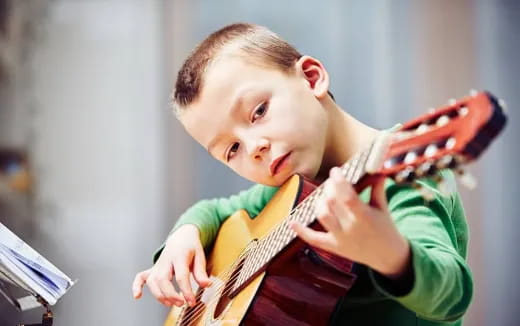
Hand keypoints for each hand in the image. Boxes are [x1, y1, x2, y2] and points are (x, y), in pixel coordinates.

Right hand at [132, 224, 210, 306]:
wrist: (181, 236)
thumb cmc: (191, 248)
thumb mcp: (200, 256)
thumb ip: (201, 272)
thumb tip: (206, 285)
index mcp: (179, 255)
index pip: (181, 275)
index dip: (186, 291)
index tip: (192, 302)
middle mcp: (166, 260)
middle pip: (163, 280)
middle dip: (171, 294)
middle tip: (181, 304)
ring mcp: (157, 265)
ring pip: (152, 282)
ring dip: (159, 295)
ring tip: (171, 304)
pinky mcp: (153, 269)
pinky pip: (140, 277)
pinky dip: (137, 286)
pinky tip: (137, 296)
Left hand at [290, 167, 410, 278]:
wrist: (387, 257)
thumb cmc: (386, 229)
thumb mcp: (383, 208)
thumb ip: (377, 188)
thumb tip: (375, 169)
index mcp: (365, 217)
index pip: (348, 197)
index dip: (339, 182)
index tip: (335, 171)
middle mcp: (351, 228)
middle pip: (332, 203)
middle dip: (329, 188)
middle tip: (331, 182)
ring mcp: (341, 239)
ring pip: (322, 216)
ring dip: (319, 202)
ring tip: (325, 195)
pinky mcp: (334, 247)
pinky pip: (314, 239)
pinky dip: (301, 231)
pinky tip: (292, 221)